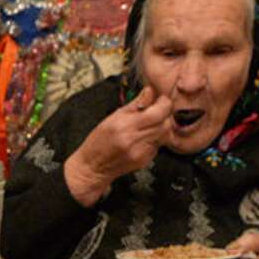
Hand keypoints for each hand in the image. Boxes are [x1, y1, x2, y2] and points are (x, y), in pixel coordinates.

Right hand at [64, 86, 173, 206]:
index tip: (160, 100)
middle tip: (158, 110)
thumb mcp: (112, 117)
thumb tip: (149, 91)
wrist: (93, 167)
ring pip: (165, 135)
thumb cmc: (98, 142)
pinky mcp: (145, 160)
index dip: (164, 103)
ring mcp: (141, 152)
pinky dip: (155, 138)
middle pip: (165, 124)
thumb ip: (134, 104)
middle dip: (165, 114)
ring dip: (162, 126)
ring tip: (151, 124)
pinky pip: (158, 145)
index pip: (158, 113)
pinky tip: (144, 137)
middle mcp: (135, 140)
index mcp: (125, 126)